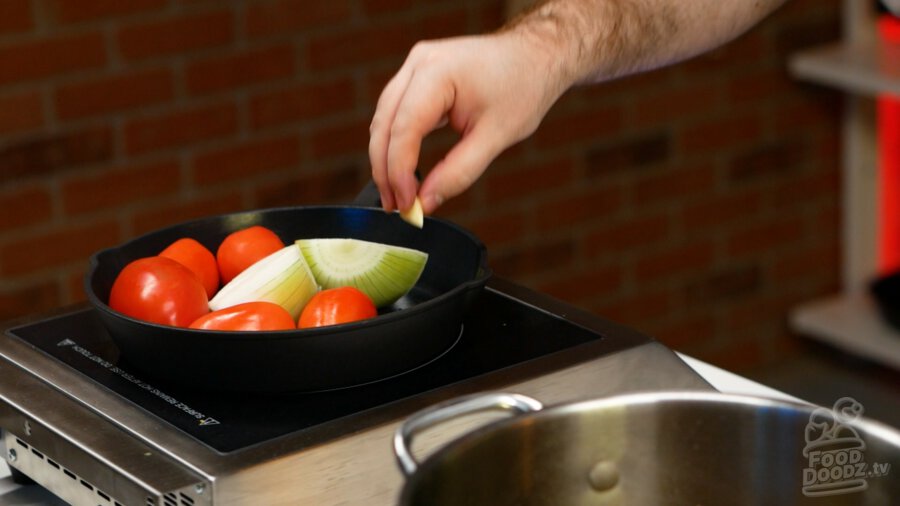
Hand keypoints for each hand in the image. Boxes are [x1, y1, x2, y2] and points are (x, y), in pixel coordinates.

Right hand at [369, 31, 566, 214]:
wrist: (536, 56)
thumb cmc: (523, 88)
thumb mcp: (495, 137)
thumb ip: (459, 172)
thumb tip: (425, 202)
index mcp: (438, 72)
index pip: (404, 128)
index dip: (399, 171)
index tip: (407, 204)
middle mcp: (419, 63)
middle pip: (385, 124)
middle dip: (385, 170)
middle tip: (395, 207)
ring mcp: (416, 66)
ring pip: (384, 119)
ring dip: (386, 159)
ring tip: (397, 195)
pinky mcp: (418, 75)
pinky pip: (396, 112)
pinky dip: (396, 143)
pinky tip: (402, 170)